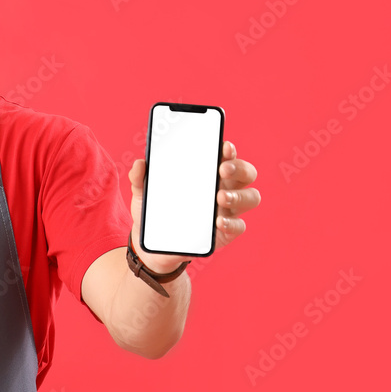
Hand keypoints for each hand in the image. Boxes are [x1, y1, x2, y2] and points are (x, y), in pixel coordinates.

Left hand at [128, 140, 260, 272]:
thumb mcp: (143, 193)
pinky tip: (218, 221)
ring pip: (250, 197)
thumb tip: (139, 163)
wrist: (152, 245)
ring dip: (239, 195)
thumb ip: (139, 178)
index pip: (225, 155)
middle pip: (246, 172)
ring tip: (220, 197)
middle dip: (239, 168)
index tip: (224, 146)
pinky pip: (239, 226)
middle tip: (222, 169)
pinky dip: (232, 222)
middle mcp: (223, 187)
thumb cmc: (155, 210)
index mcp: (207, 172)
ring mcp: (228, 210)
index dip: (229, 149)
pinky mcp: (226, 232)